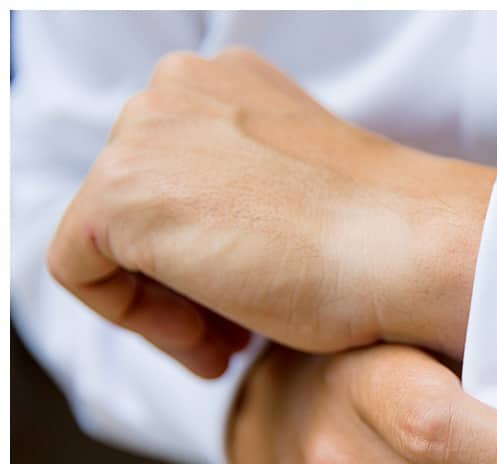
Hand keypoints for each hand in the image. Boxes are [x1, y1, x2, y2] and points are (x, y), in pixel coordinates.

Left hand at [47, 48, 494, 377]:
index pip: (173, 173)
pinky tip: (208, 341)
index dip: (204, 249)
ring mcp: (144, 133)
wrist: (413, 248)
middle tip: (239, 332)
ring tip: (229, 345)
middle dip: (181, 278)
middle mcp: (178, 87)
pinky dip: (135, 320)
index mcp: (229, 83)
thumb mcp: (300, 196)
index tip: (249, 300)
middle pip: (136, 203)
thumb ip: (243, 193)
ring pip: (107, 239)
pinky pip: (80, 271)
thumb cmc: (383, 239)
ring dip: (165, 304)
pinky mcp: (119, 192)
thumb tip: (206, 242)